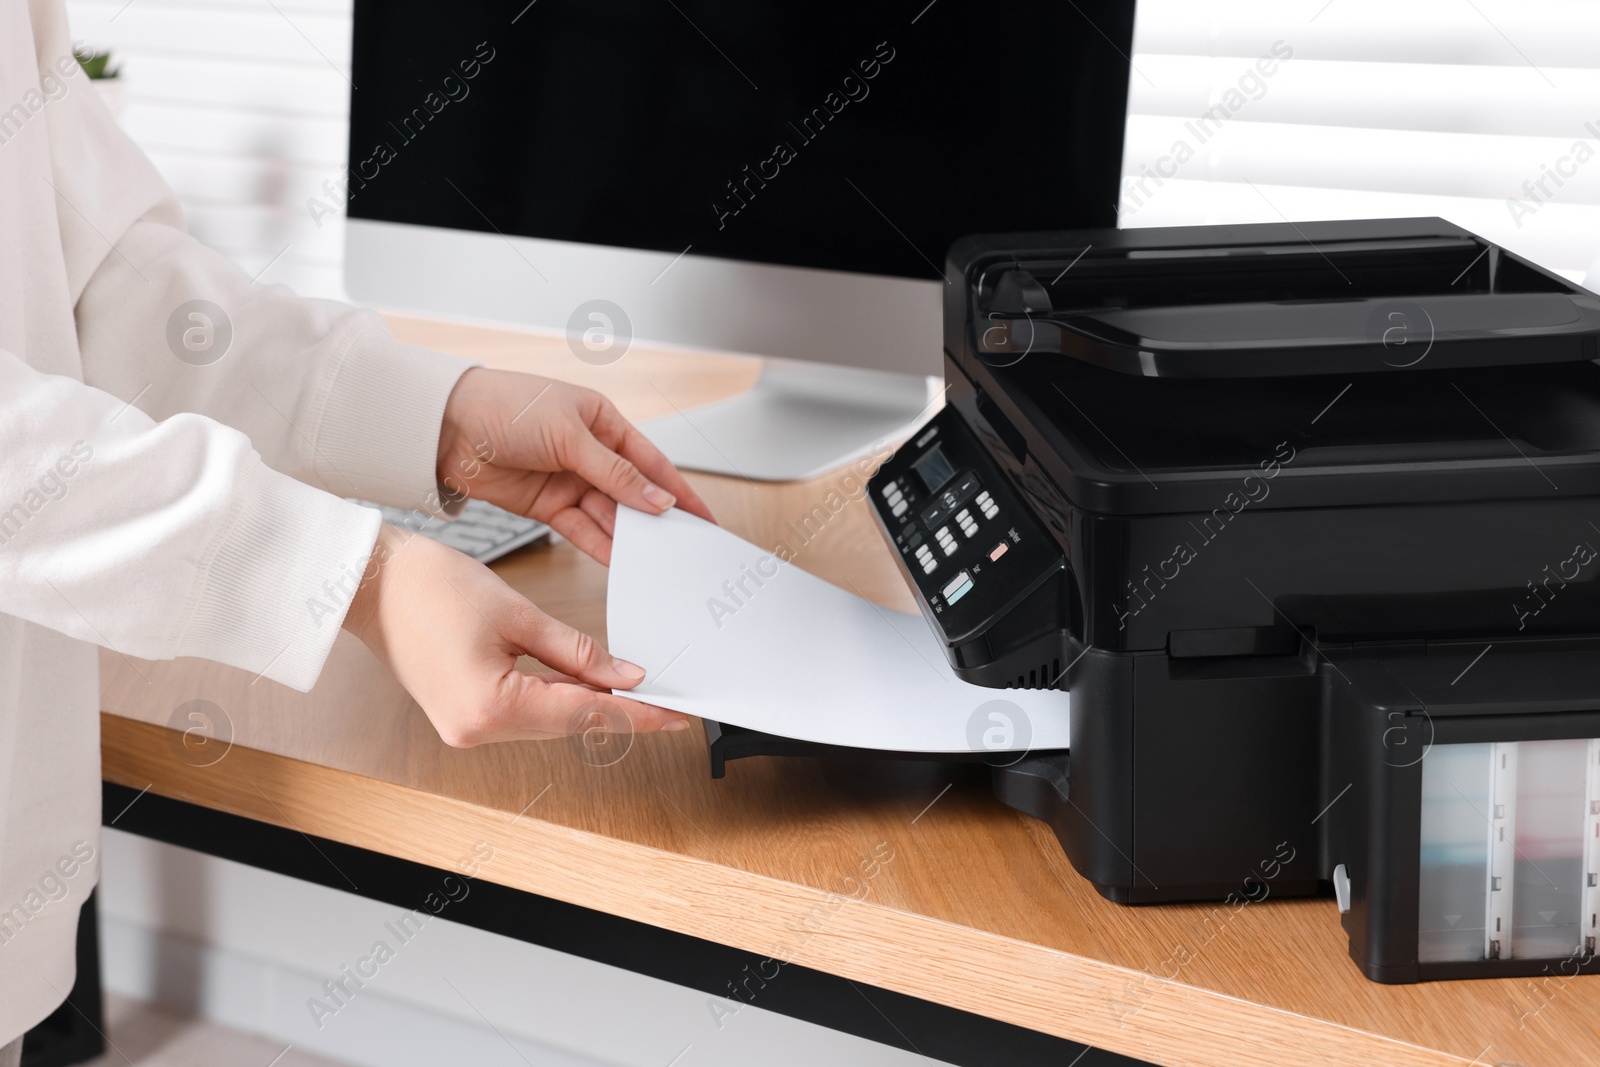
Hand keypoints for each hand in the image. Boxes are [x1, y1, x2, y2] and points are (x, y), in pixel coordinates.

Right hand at [343, 525, 690, 745]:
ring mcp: (465, 727)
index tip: (674, 716)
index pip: (584, 714)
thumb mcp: (517, 613)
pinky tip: (582, 686)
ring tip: (634, 693)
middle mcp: (475, 730)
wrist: (370, 583)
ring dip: (586, 705)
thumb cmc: (427, 587)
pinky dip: (554, 698)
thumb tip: (624, 675)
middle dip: (618, 710)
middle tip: (666, 703)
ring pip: (546, 720)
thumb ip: (576, 651)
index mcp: (489, 708)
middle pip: (567, 723)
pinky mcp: (461, 715)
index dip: (636, 714)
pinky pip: (522, 712)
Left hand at [436, 368, 713, 563]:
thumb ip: (615, 473)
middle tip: (681, 547)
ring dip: (628, 536)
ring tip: (652, 559)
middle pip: (633, 493)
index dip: (679, 491)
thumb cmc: (504, 407)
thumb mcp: (569, 435)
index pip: (652, 462)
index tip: (702, 517)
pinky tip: (619, 559)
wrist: (444, 427)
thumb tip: (655, 498)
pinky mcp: (547, 505)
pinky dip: (600, 544)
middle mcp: (589, 452)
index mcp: (602, 421)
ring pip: (608, 515)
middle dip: (656, 520)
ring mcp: (568, 480)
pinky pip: (582, 529)